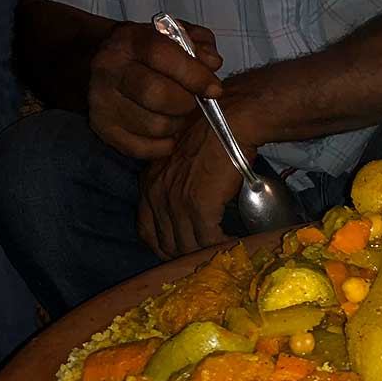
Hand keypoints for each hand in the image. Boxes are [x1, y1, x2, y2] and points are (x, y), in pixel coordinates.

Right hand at [89, 21, 223, 159]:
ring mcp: (102, 101)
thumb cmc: (148, 56)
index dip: (194, 74)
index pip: (161, 54)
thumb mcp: (174, 37)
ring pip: (154, 126)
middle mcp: (109, 70)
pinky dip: (163, 144)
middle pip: (157, 94)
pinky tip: (165, 130)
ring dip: (176, 124)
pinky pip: (144, 149)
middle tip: (191, 101)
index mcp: (128, 41)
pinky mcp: (103, 129)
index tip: (214, 89)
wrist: (107, 69)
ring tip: (175, 113)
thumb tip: (211, 63)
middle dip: (185, 103)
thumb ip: (198, 44)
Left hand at [136, 115, 243, 257]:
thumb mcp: (179, 160)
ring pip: (188, 246)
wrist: (230, 120)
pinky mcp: (199, 206)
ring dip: (207, 254)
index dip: (165, 248)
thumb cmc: (211, 134)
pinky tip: (234, 245)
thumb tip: (190, 206)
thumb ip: (174, 184)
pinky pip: (208, 240)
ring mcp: (176, 202)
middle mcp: (156, 195)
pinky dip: (222, 246)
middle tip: (208, 259)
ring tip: (223, 255)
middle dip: (187, 257)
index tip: (185, 252)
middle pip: (167, 244)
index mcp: (149, 185)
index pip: (147, 231)